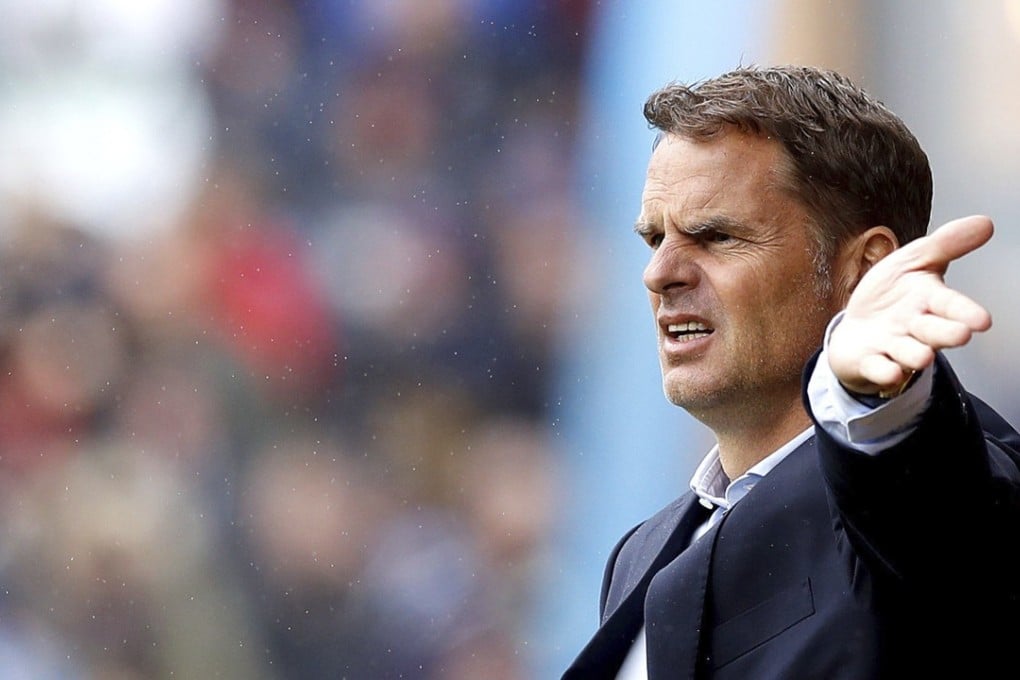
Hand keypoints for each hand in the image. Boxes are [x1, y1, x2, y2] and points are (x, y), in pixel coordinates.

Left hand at [828, 215, 993, 395]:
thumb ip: (946, 244)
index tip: (982, 320)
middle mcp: (916, 328)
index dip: (965, 312)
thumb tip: (985, 222)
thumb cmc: (890, 294)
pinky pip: (878, 369)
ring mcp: (893, 347)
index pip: (951, 305)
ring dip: (914, 354)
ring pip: (909, 353)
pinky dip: (882, 372)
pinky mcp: (870, 362)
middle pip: (935, 331)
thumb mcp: (913, 261)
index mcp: (929, 301)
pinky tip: (889, 372)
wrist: (856, 325)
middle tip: (960, 334)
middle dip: (947, 333)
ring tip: (922, 356)